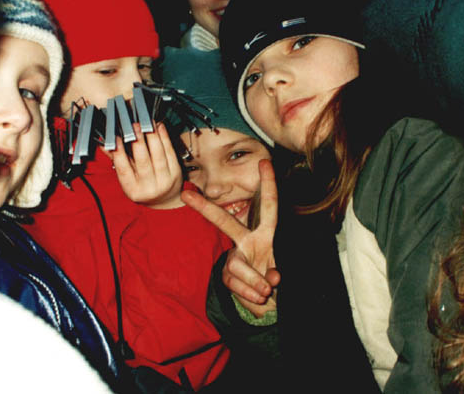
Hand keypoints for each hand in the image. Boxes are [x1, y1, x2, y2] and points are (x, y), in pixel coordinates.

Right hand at [111, 122, 182, 208]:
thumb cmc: (143, 187)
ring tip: (146, 123)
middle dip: (137, 141)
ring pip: (158, 155)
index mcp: (133, 190)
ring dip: (152, 136)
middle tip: (133, 125)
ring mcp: (165, 180)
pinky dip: (164, 137)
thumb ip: (117, 160)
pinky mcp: (176, 172)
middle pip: (143, 161)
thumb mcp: (128, 179)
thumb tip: (104, 143)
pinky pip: (170, 152)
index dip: (119, 153)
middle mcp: (150, 187)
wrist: (165, 199)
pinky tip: (159, 127)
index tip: (116, 138)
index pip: (124, 169)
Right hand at [181, 159, 279, 316]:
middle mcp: (247, 240)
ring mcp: (235, 256)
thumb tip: (271, 278)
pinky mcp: (227, 274)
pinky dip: (250, 294)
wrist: (264, 302)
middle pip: (225, 222)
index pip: (269, 206)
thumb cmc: (271, 277)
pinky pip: (236, 284)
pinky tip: (257, 297)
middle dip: (206, 208)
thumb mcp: (277, 273)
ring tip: (265, 291)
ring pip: (237, 266)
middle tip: (186, 195)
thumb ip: (272, 275)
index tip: (265, 161)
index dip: (268, 184)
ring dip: (255, 282)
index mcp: (265, 233)